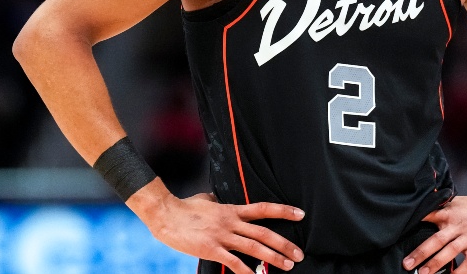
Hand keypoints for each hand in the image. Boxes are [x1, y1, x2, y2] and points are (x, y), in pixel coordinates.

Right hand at [142, 191, 305, 273]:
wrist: (166, 214)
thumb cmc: (185, 207)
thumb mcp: (207, 199)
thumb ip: (218, 202)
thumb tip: (220, 200)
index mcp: (231, 209)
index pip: (263, 209)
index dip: (283, 211)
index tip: (300, 215)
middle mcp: (231, 222)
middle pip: (264, 232)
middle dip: (284, 244)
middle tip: (299, 254)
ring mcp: (222, 236)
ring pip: (254, 247)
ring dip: (273, 257)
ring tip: (287, 266)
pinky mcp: (211, 249)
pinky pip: (234, 262)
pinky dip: (246, 271)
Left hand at [402, 195, 466, 273]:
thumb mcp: (456, 202)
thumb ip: (440, 206)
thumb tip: (421, 204)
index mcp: (449, 213)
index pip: (429, 217)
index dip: (415, 223)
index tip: (401, 231)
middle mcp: (457, 226)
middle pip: (436, 240)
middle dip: (420, 253)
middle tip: (407, 264)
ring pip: (449, 253)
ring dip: (435, 264)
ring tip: (422, 273)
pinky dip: (459, 273)